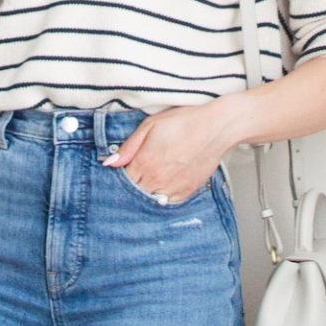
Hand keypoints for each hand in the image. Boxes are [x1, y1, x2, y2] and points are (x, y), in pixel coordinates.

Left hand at [99, 102, 232, 203]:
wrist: (216, 128)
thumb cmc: (184, 123)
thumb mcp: (150, 126)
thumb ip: (129, 147)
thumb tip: (110, 163)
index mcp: (144, 163)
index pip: (122, 180)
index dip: (120, 176)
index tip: (123, 170)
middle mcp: (157, 179)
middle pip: (134, 193)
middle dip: (131, 186)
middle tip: (138, 174)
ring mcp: (172, 188)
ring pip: (150, 199)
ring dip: (147, 192)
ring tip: (152, 178)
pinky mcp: (186, 191)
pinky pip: (168, 202)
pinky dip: (163, 196)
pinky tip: (164, 184)